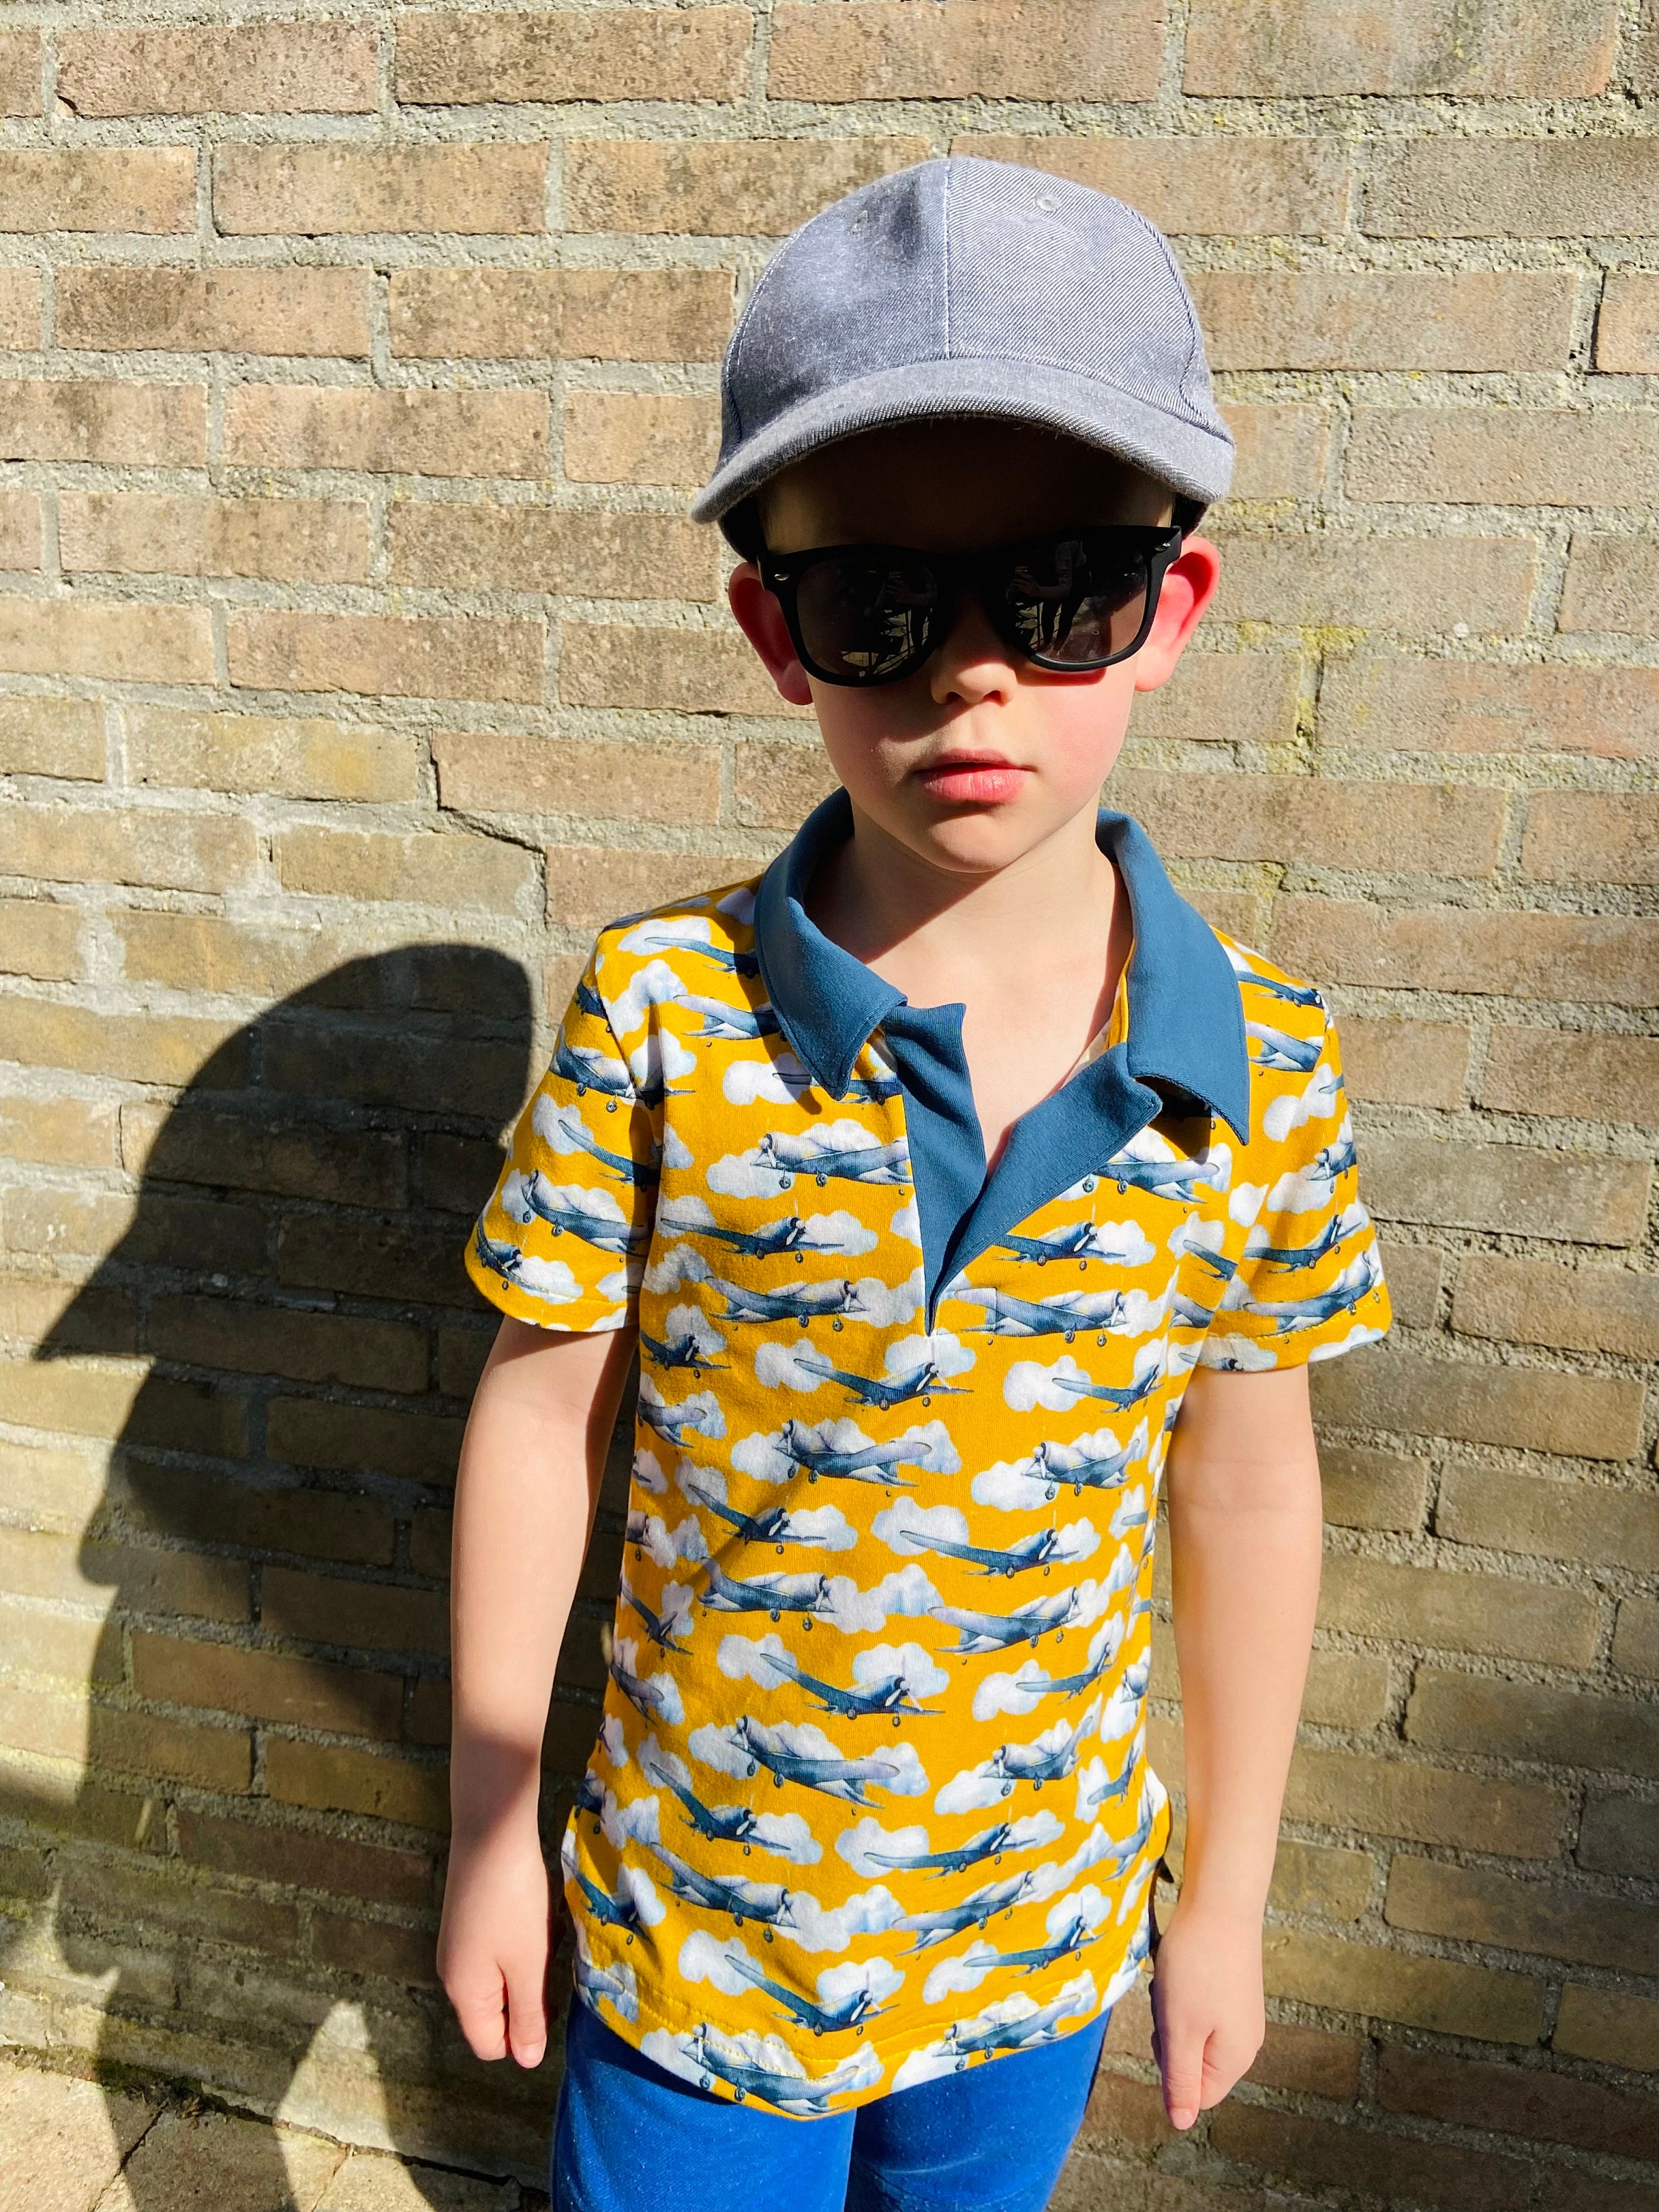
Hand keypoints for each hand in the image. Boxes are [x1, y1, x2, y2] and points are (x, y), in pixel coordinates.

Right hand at [436, 1815, 558, 2068]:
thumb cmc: (513, 1900)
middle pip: (495, 2011)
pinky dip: (520, 1939)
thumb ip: (528, 2015)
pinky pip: (498, 1949)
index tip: (549, 1998)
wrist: (492, 1830)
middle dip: (528, 1993)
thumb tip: (527, 2061)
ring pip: (500, 1977)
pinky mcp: (469, 1919)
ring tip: (541, 1930)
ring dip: (527, 1963)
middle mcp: (453, 1973)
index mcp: (464, 1992)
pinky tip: (531, 1912)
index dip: (523, 2035)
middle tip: (546, 1958)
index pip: (490, 2045)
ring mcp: (459, 1944)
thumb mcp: (528, 1964)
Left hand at [1148, 1895, 1265, 2129]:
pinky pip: (1200, 2007)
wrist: (1221, 1904)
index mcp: (1236, 2059)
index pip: (1196, 2095)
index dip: (1171, 2066)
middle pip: (1193, 2061)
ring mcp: (1242, 2014)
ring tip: (1175, 1979)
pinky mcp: (1235, 1989)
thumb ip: (1180, 2080)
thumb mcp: (1179, 2030)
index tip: (1166, 2028)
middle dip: (1171, 2035)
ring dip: (1174, 2010)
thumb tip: (1181, 2123)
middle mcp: (1246, 2042)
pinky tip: (1184, 1967)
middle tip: (1169, 2000)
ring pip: (1193, 2031)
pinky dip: (1184, 1991)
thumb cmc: (1196, 1968)